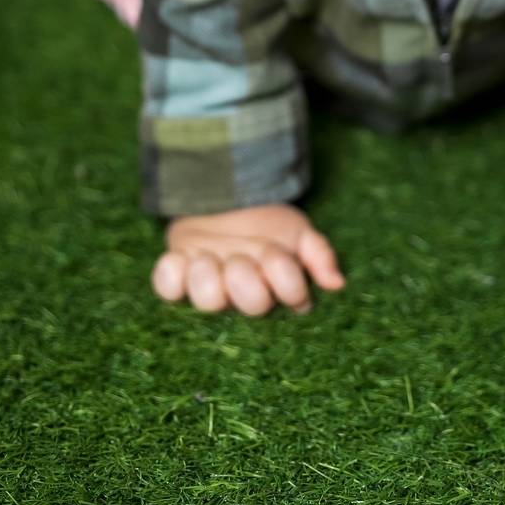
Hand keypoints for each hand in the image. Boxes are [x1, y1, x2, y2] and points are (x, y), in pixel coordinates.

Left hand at [151, 203, 346, 315]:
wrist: (226, 200)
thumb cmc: (266, 225)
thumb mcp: (298, 232)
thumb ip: (318, 254)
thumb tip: (336, 284)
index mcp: (280, 289)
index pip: (291, 296)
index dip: (286, 280)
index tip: (278, 257)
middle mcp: (246, 297)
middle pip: (250, 304)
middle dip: (246, 280)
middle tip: (240, 260)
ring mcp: (211, 290)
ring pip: (208, 301)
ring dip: (208, 279)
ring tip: (206, 259)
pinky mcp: (179, 280)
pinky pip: (168, 290)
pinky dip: (170, 275)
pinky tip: (179, 258)